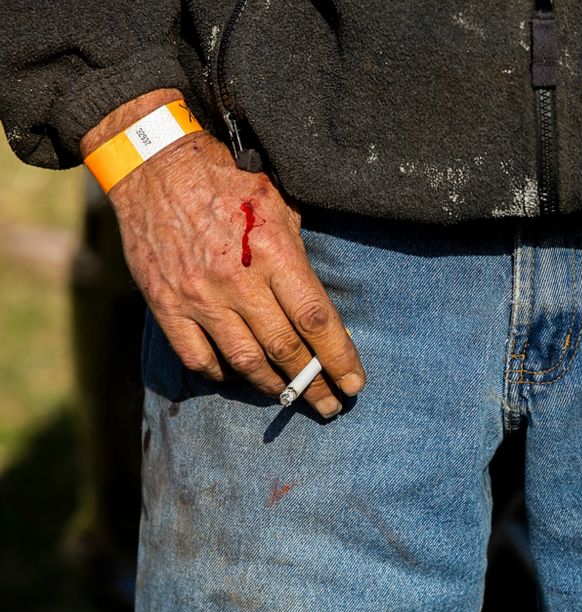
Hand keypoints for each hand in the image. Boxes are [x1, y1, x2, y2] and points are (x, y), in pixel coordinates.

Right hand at [82, 91, 364, 417]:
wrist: (155, 164)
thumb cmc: (227, 181)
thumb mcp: (279, 206)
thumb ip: (298, 258)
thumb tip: (320, 311)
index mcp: (272, 251)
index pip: (316, 319)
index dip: (340, 358)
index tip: (354, 385)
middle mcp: (237, 280)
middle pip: (286, 350)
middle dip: (314, 384)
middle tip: (330, 405)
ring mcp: (199, 296)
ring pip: (245, 362)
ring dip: (274, 387)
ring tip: (292, 398)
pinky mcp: (166, 304)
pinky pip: (197, 357)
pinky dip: (221, 375)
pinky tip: (237, 377)